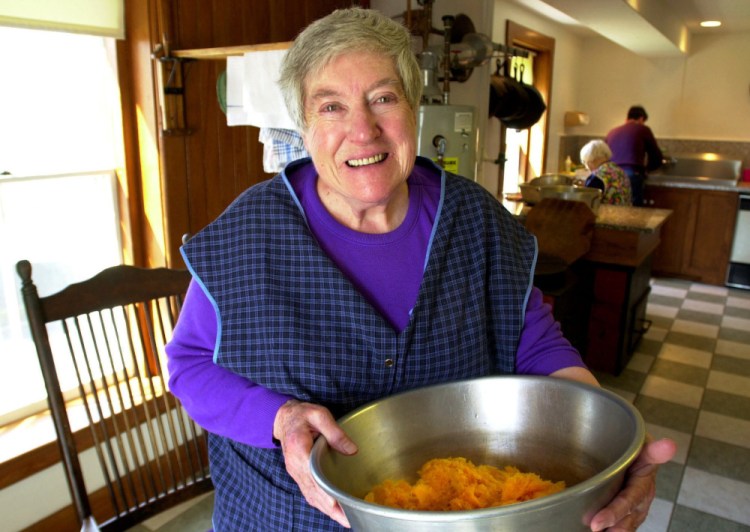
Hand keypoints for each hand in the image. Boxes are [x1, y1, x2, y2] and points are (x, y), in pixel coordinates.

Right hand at [273, 399, 357, 527]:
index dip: (326, 492)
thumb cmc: (301, 414)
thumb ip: (335, 432)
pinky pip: (309, 492)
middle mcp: (295, 466)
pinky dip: (321, 503)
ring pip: (311, 496)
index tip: (338, 504)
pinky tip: (333, 509)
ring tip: (345, 519)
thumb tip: (352, 450)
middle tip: (349, 519)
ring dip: (327, 509)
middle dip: (331, 508)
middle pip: (313, 492)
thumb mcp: (319, 415)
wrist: (283, 418)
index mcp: (299, 450)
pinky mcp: (298, 474)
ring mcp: (295, 472)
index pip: (313, 476)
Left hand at [589, 437, 676, 530]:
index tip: (596, 523)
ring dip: (608, 531)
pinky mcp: (622, 515)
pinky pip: (615, 526)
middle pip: (624, 521)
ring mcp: (630, 512)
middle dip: (609, 528)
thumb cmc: (639, 451)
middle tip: (591, 530)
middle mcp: (638, 504)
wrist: (638, 456)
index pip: (627, 503)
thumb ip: (654, 450)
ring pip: (621, 527)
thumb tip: (668, 444)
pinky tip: (587, 531)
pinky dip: (606, 530)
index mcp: (643, 488)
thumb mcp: (646, 449)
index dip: (613, 513)